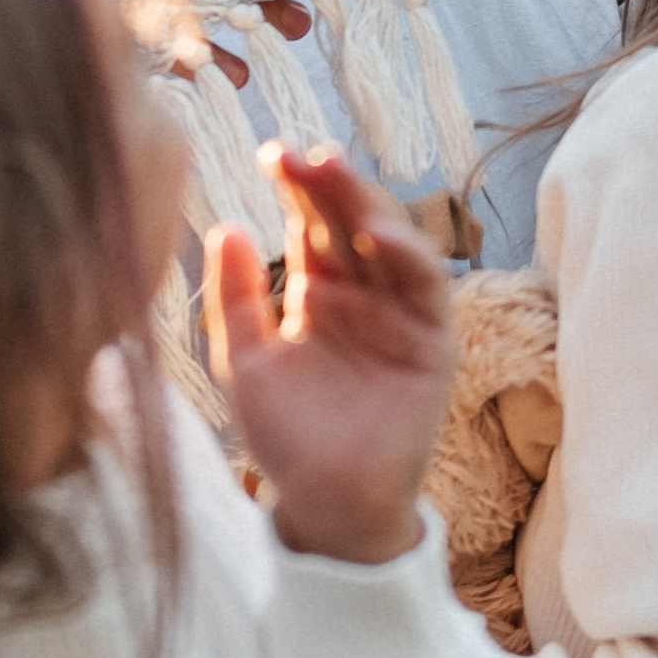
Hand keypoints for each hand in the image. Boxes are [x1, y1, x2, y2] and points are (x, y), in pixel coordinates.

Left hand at [207, 148, 453, 565]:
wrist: (325, 504)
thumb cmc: (284, 437)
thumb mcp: (244, 362)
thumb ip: (235, 298)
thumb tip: (226, 226)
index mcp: (318, 294)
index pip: (309, 226)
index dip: (295, 188)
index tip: (270, 153)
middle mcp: (362, 296)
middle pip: (349, 224)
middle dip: (328, 186)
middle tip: (301, 153)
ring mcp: (399, 317)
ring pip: (391, 243)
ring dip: (367, 206)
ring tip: (335, 173)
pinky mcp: (431, 344)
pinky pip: (425, 289)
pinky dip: (407, 257)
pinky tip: (377, 235)